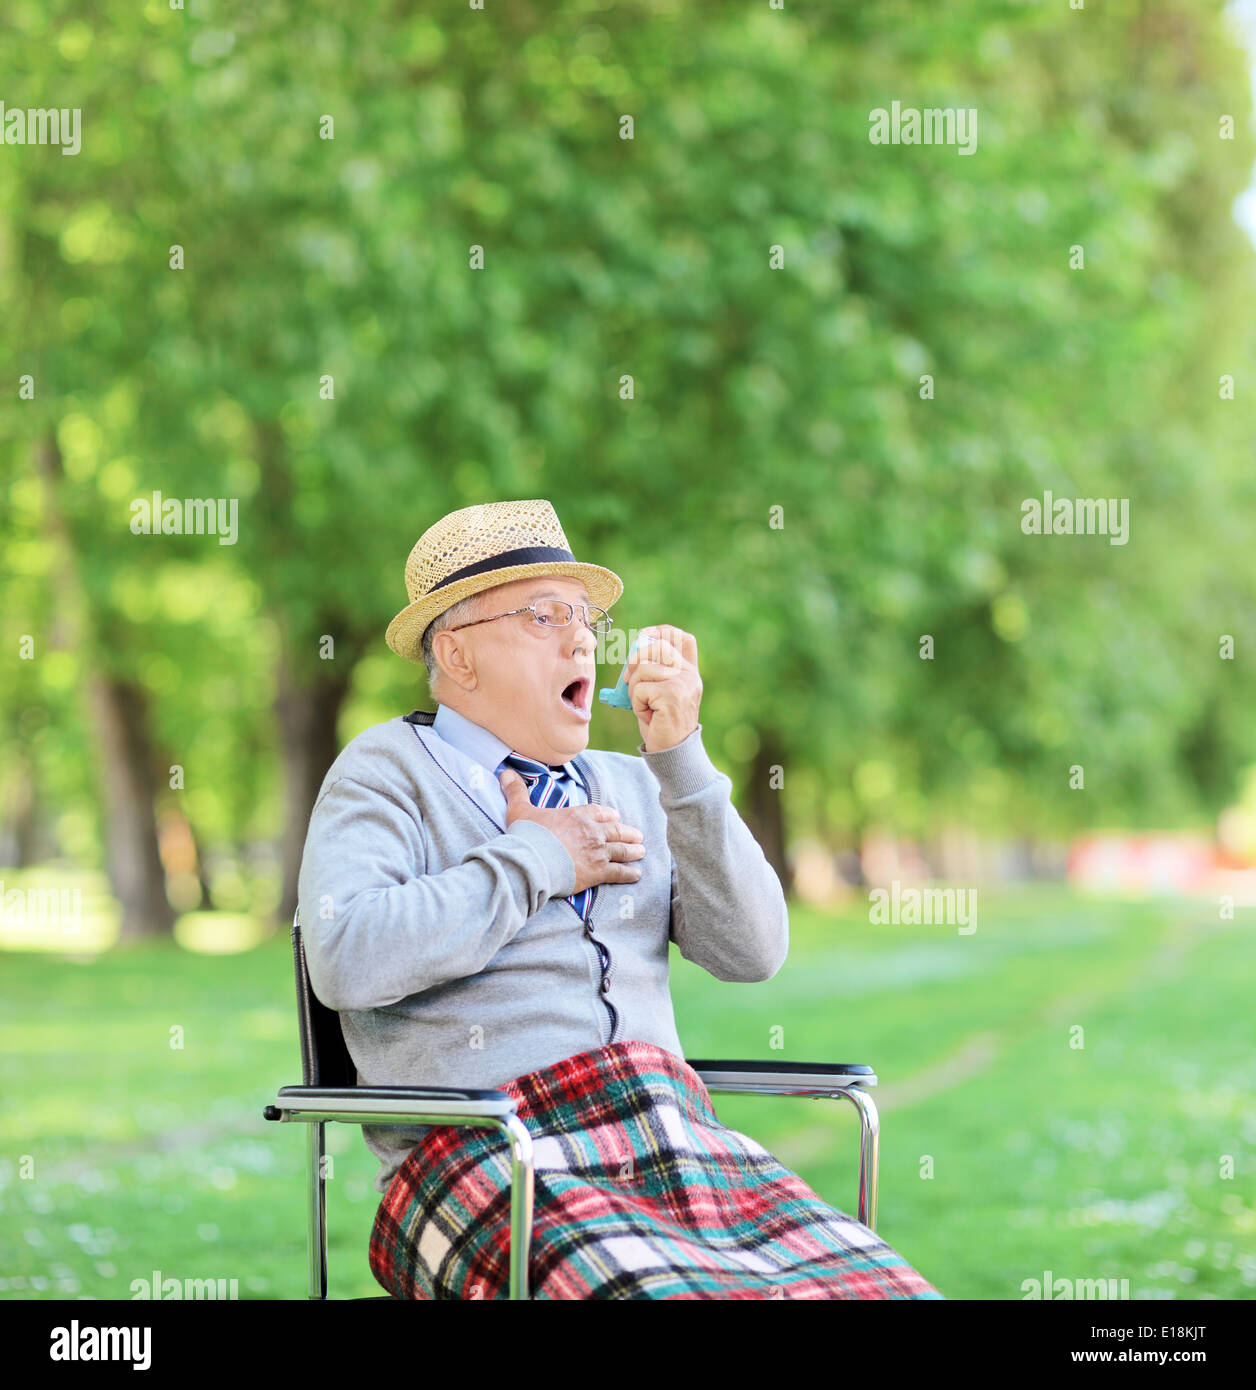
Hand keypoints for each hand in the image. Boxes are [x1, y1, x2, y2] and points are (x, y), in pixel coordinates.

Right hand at [498, 769, 644, 893]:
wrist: (533, 861)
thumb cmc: (527, 835)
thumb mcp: (519, 809)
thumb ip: (516, 791)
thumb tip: (505, 772)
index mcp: (578, 816)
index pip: (599, 812)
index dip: (608, 816)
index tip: (615, 817)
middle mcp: (592, 832)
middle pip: (615, 831)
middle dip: (627, 833)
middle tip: (638, 836)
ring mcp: (597, 852)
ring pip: (621, 850)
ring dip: (632, 851)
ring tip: (641, 851)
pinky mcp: (597, 872)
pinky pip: (618, 872)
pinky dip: (629, 873)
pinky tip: (637, 874)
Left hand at [627, 625, 702, 752]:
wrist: (672, 752)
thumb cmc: (661, 722)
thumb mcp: (658, 692)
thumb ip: (652, 671)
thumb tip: (632, 654)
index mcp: (689, 672)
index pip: (683, 638)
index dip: (662, 631)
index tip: (645, 636)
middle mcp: (690, 675)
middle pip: (656, 647)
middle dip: (635, 660)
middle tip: (629, 679)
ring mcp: (683, 684)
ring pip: (643, 669)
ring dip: (634, 688)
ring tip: (644, 705)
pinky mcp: (672, 695)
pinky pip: (640, 688)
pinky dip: (636, 702)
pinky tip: (648, 715)